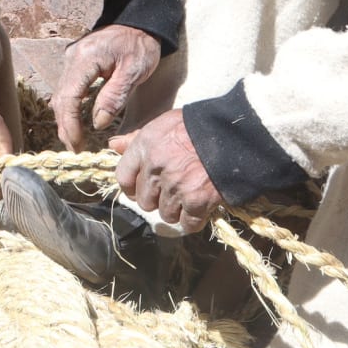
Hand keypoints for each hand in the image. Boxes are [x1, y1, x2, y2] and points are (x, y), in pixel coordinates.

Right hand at [54, 25, 160, 151]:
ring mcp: (71, 58)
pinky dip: (69, 107)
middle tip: (75, 148)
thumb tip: (98, 123)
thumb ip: (115, 96)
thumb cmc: (140, 45)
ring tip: (74, 140)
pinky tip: (75, 121)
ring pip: (61, 94)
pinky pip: (67, 88)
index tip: (77, 143)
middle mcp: (72, 57)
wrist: (140, 22)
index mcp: (85, 59)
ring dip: (65, 118)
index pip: (69, 97)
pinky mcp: (75, 62)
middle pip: (60, 98)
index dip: (70, 124)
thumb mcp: (134, 71)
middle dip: (65, 126)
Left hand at [112, 110, 222, 232]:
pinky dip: (194, 219)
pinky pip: (187, 223)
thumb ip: (137, 138)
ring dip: (177, 209)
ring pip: (165, 214)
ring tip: (190, 193)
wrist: (235, 133)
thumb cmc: (198, 126)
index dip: (132, 186)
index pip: (123, 177)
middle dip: (157, 198)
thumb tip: (113, 146)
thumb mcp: (164, 124)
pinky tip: (201, 206)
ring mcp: (176, 186)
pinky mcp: (196, 201)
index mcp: (146, 145)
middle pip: (144, 200)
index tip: (141, 188)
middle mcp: (156, 167)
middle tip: (173, 188)